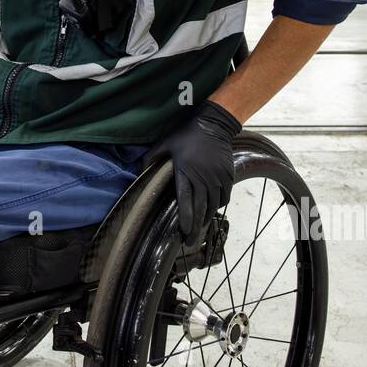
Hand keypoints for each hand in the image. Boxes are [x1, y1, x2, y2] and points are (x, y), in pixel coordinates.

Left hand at [146, 100, 241, 243]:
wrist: (214, 125)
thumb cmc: (187, 134)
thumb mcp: (165, 143)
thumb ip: (151, 158)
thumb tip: (139, 171)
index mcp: (185, 172)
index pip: (185, 201)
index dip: (185, 218)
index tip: (183, 231)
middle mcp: (203, 178)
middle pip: (200, 209)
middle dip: (195, 228)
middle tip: (190, 242)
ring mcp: (217, 178)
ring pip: (213, 205)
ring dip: (206, 217)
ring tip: (200, 227)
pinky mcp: (228, 176)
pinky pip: (224, 197)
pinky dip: (218, 205)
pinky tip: (211, 208)